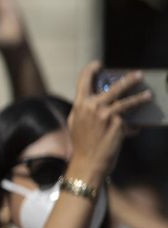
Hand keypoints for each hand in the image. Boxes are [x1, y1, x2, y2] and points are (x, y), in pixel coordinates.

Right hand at [67, 62, 149, 182]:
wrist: (87, 163)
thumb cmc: (82, 145)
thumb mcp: (77, 123)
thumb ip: (87, 110)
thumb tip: (102, 100)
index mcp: (80, 105)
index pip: (83, 80)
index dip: (91, 69)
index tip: (98, 64)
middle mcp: (93, 107)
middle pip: (114, 87)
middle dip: (128, 80)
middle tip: (138, 75)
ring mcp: (106, 115)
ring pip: (128, 101)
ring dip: (140, 97)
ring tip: (148, 96)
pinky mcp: (118, 124)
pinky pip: (129, 120)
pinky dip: (133, 124)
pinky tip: (137, 127)